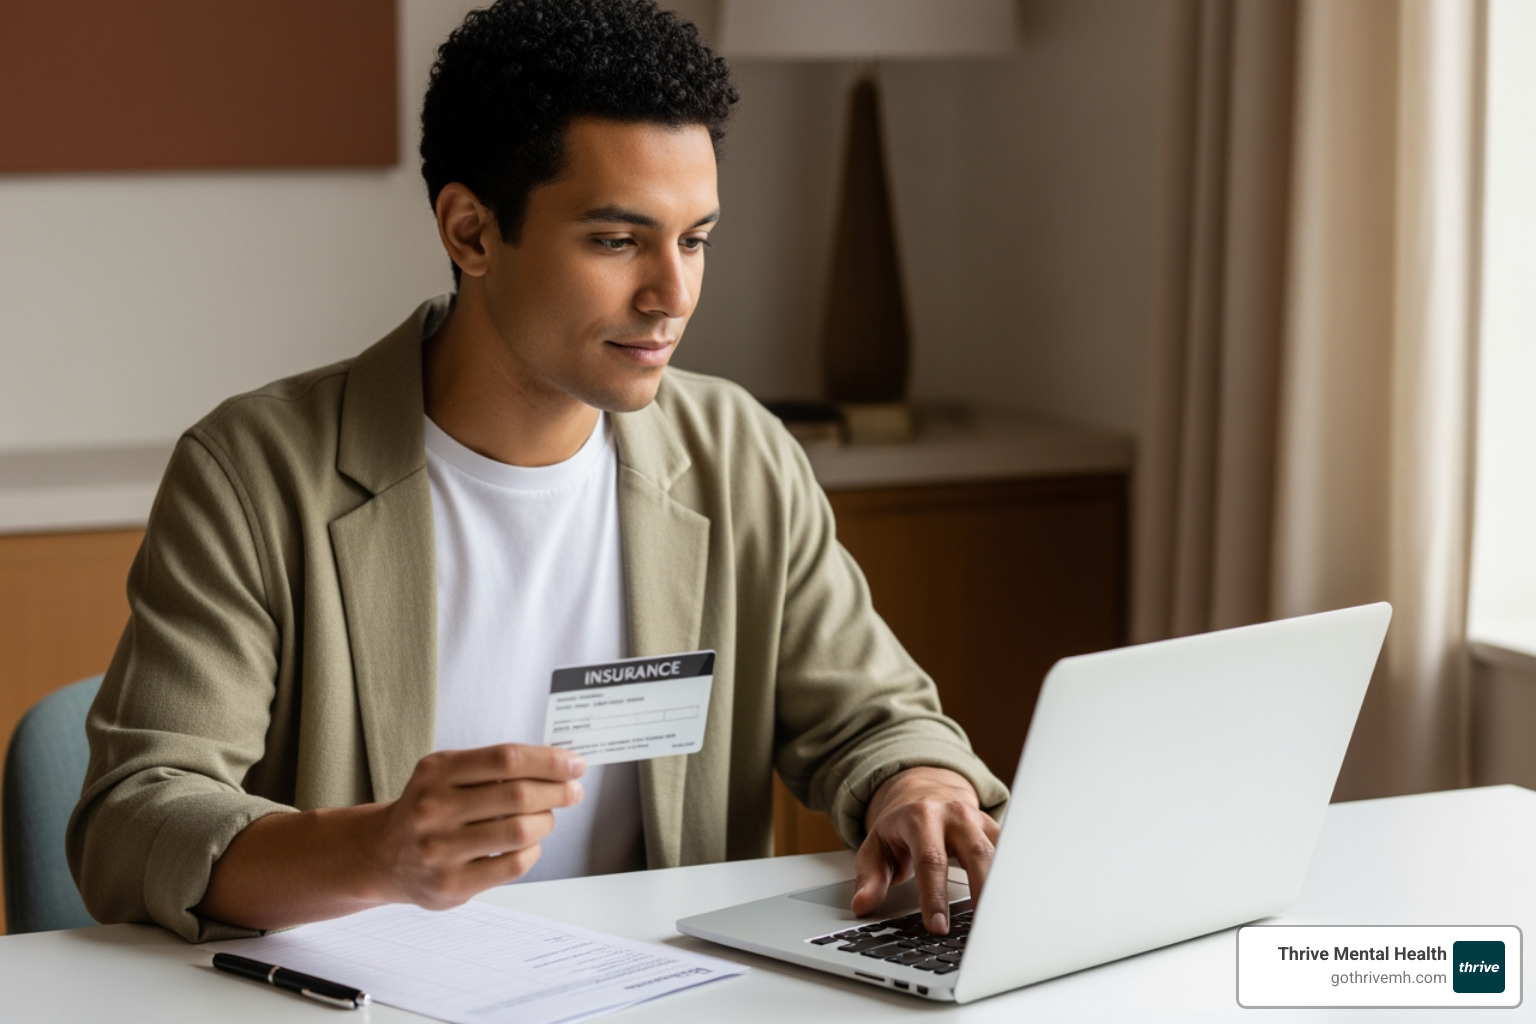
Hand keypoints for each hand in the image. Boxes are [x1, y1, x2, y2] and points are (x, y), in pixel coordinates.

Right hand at [365, 743, 585, 908]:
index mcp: (437, 772)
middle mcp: (434, 809)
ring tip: (547, 817)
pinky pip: (513, 865)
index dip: (549, 760)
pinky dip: (533, 851)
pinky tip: (528, 844)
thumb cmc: (428, 809)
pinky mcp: (452, 884)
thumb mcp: (445, 773)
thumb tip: (558, 763)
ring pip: (520, 831)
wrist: (383, 855)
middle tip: (572, 791)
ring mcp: (441, 850)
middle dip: (557, 791)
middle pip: (518, 795)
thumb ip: (493, 766)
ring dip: (546, 821)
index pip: (506, 759)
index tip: (574, 764)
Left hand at [850, 766, 998, 934]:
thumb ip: (870, 876)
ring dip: (1002, 887)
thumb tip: (863, 904)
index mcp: (921, 816)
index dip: (935, 896)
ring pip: (998, 853)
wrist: (923, 791)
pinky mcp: (994, 829)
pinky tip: (1013, 904)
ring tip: (1001, 922)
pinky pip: (1009, 853)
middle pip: (975, 852)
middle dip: (980, 891)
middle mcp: (953, 814)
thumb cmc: (900, 826)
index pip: (931, 859)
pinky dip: (1012, 878)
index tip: (937, 926)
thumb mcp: (875, 847)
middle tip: (980, 929)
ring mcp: (978, 820)